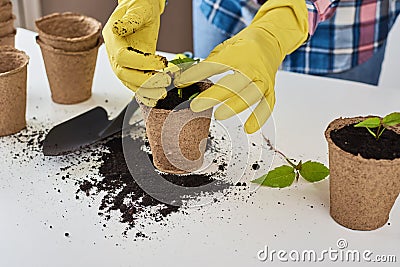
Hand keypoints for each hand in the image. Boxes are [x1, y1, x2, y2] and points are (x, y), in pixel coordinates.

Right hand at [103, 0, 170, 104]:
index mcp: (112, 38)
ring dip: (145, 90)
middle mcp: (114, 52)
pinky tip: (153, 98)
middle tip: (164, 82)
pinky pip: (134, 83)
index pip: (122, 57)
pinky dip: (143, 93)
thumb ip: (130, 20)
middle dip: (144, 81)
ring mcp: (122, 61)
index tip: (161, 62)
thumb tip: (119, 28)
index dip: (142, 63)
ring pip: (128, 82)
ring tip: (161, 92)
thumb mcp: (138, 8)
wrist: (142, 7)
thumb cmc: (139, 5)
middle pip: (123, 74)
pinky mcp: (132, 67)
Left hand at [175, 0, 307, 132]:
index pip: (213, 65)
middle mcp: (251, 67)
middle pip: (233, 83)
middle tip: (195, 106)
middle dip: (213, 96)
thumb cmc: (244, 46)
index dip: (196, 74)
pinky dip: (259, 117)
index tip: (181, 82)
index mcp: (237, 54)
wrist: (271, 39)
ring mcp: (262, 79)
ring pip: (250, 95)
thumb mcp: (224, 49)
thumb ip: (207, 65)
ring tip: (218, 116)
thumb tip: (184, 80)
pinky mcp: (270, 89)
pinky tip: (248, 128)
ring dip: (234, 106)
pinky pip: (266, 104)